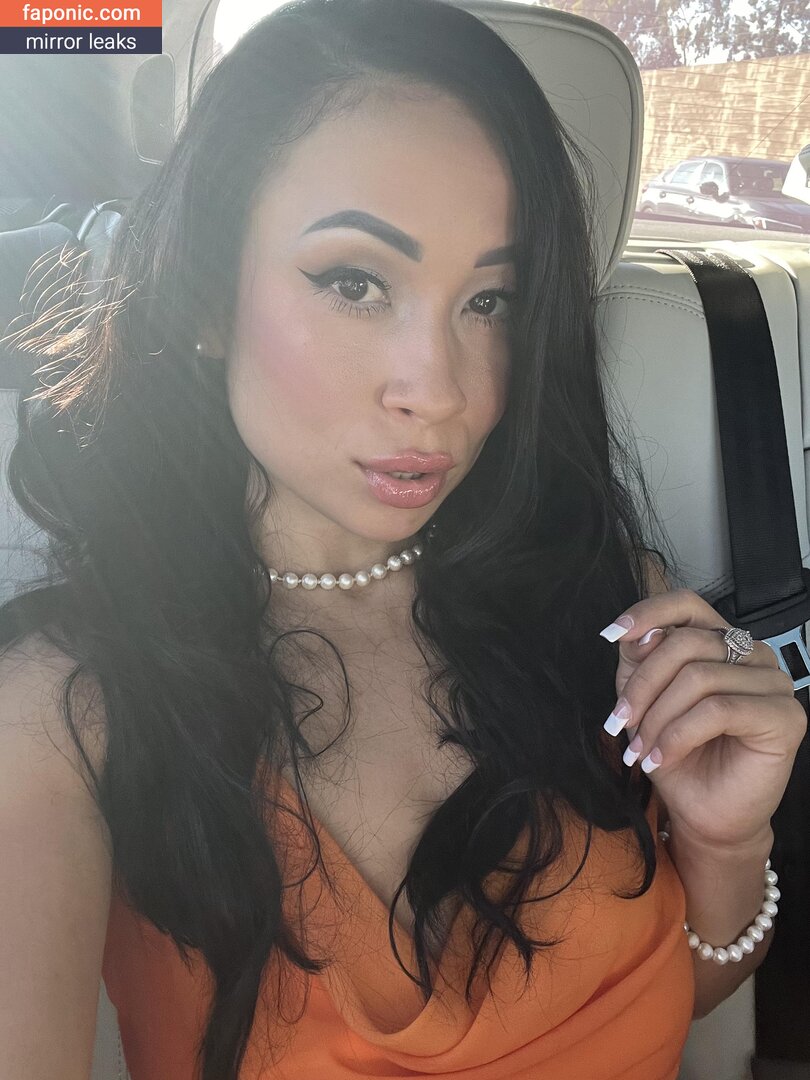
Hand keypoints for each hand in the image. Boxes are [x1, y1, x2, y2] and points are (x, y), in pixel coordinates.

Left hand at [600, 589, 805, 852]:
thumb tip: (641, 633)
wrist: (702, 811)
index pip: (687, 604)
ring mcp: (774, 683)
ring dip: (657, 718)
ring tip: (639, 751)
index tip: (611, 634)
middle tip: (619, 723)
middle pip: (686, 644)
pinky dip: (679, 734)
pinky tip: (661, 758)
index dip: (648, 612)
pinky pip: (718, 710)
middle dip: (642, 686)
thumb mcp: (644, 698)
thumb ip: (640, 659)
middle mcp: (753, 654)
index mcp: (721, 641)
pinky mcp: (786, 716)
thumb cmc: (676, 752)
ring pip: (699, 677)